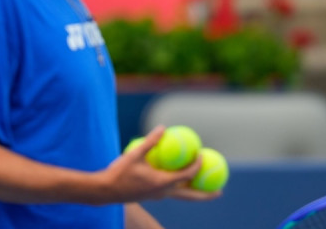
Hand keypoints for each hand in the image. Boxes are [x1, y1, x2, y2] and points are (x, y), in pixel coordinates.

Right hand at [94, 125, 221, 202]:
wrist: (105, 190)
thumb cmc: (119, 172)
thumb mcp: (134, 154)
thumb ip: (150, 141)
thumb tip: (162, 128)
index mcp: (162, 183)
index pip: (187, 175)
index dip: (197, 165)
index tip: (202, 155)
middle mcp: (163, 193)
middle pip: (190, 196)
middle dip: (206, 195)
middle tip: (219, 191)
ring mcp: (158, 196)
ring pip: (181, 196)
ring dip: (194, 193)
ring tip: (203, 188)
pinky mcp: (152, 196)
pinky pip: (171, 192)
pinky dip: (180, 188)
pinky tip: (177, 180)